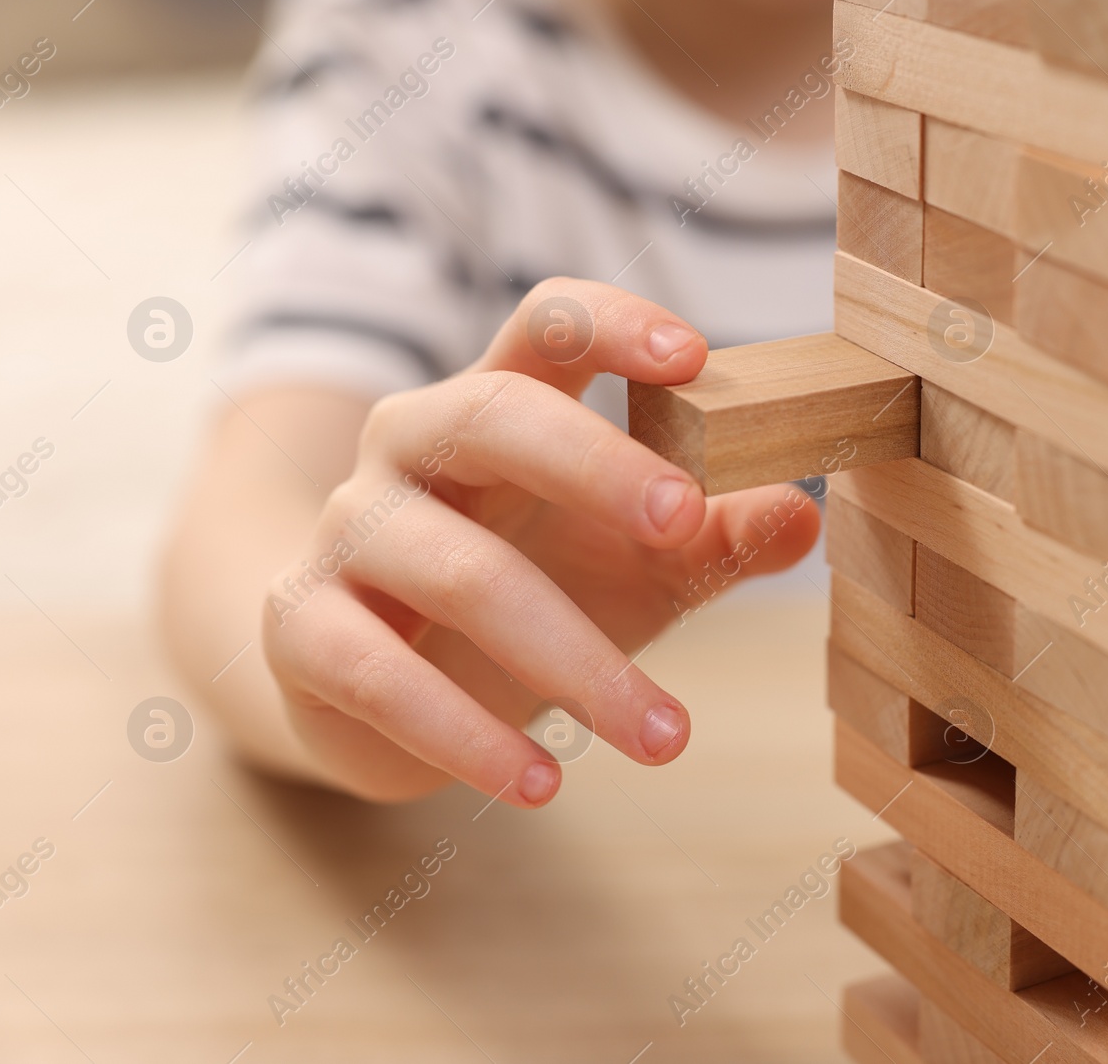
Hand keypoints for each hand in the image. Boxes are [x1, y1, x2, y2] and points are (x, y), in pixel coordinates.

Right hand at [261, 279, 819, 805]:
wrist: (372, 687)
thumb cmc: (528, 595)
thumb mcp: (632, 565)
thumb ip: (713, 538)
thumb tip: (804, 518)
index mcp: (495, 404)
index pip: (543, 326)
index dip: (610, 326)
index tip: (694, 358)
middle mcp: (410, 445)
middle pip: (492, 414)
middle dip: (597, 466)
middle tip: (687, 526)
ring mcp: (348, 531)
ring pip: (459, 572)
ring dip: (572, 658)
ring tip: (664, 736)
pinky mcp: (303, 628)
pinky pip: (381, 676)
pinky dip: (466, 733)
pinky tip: (539, 781)